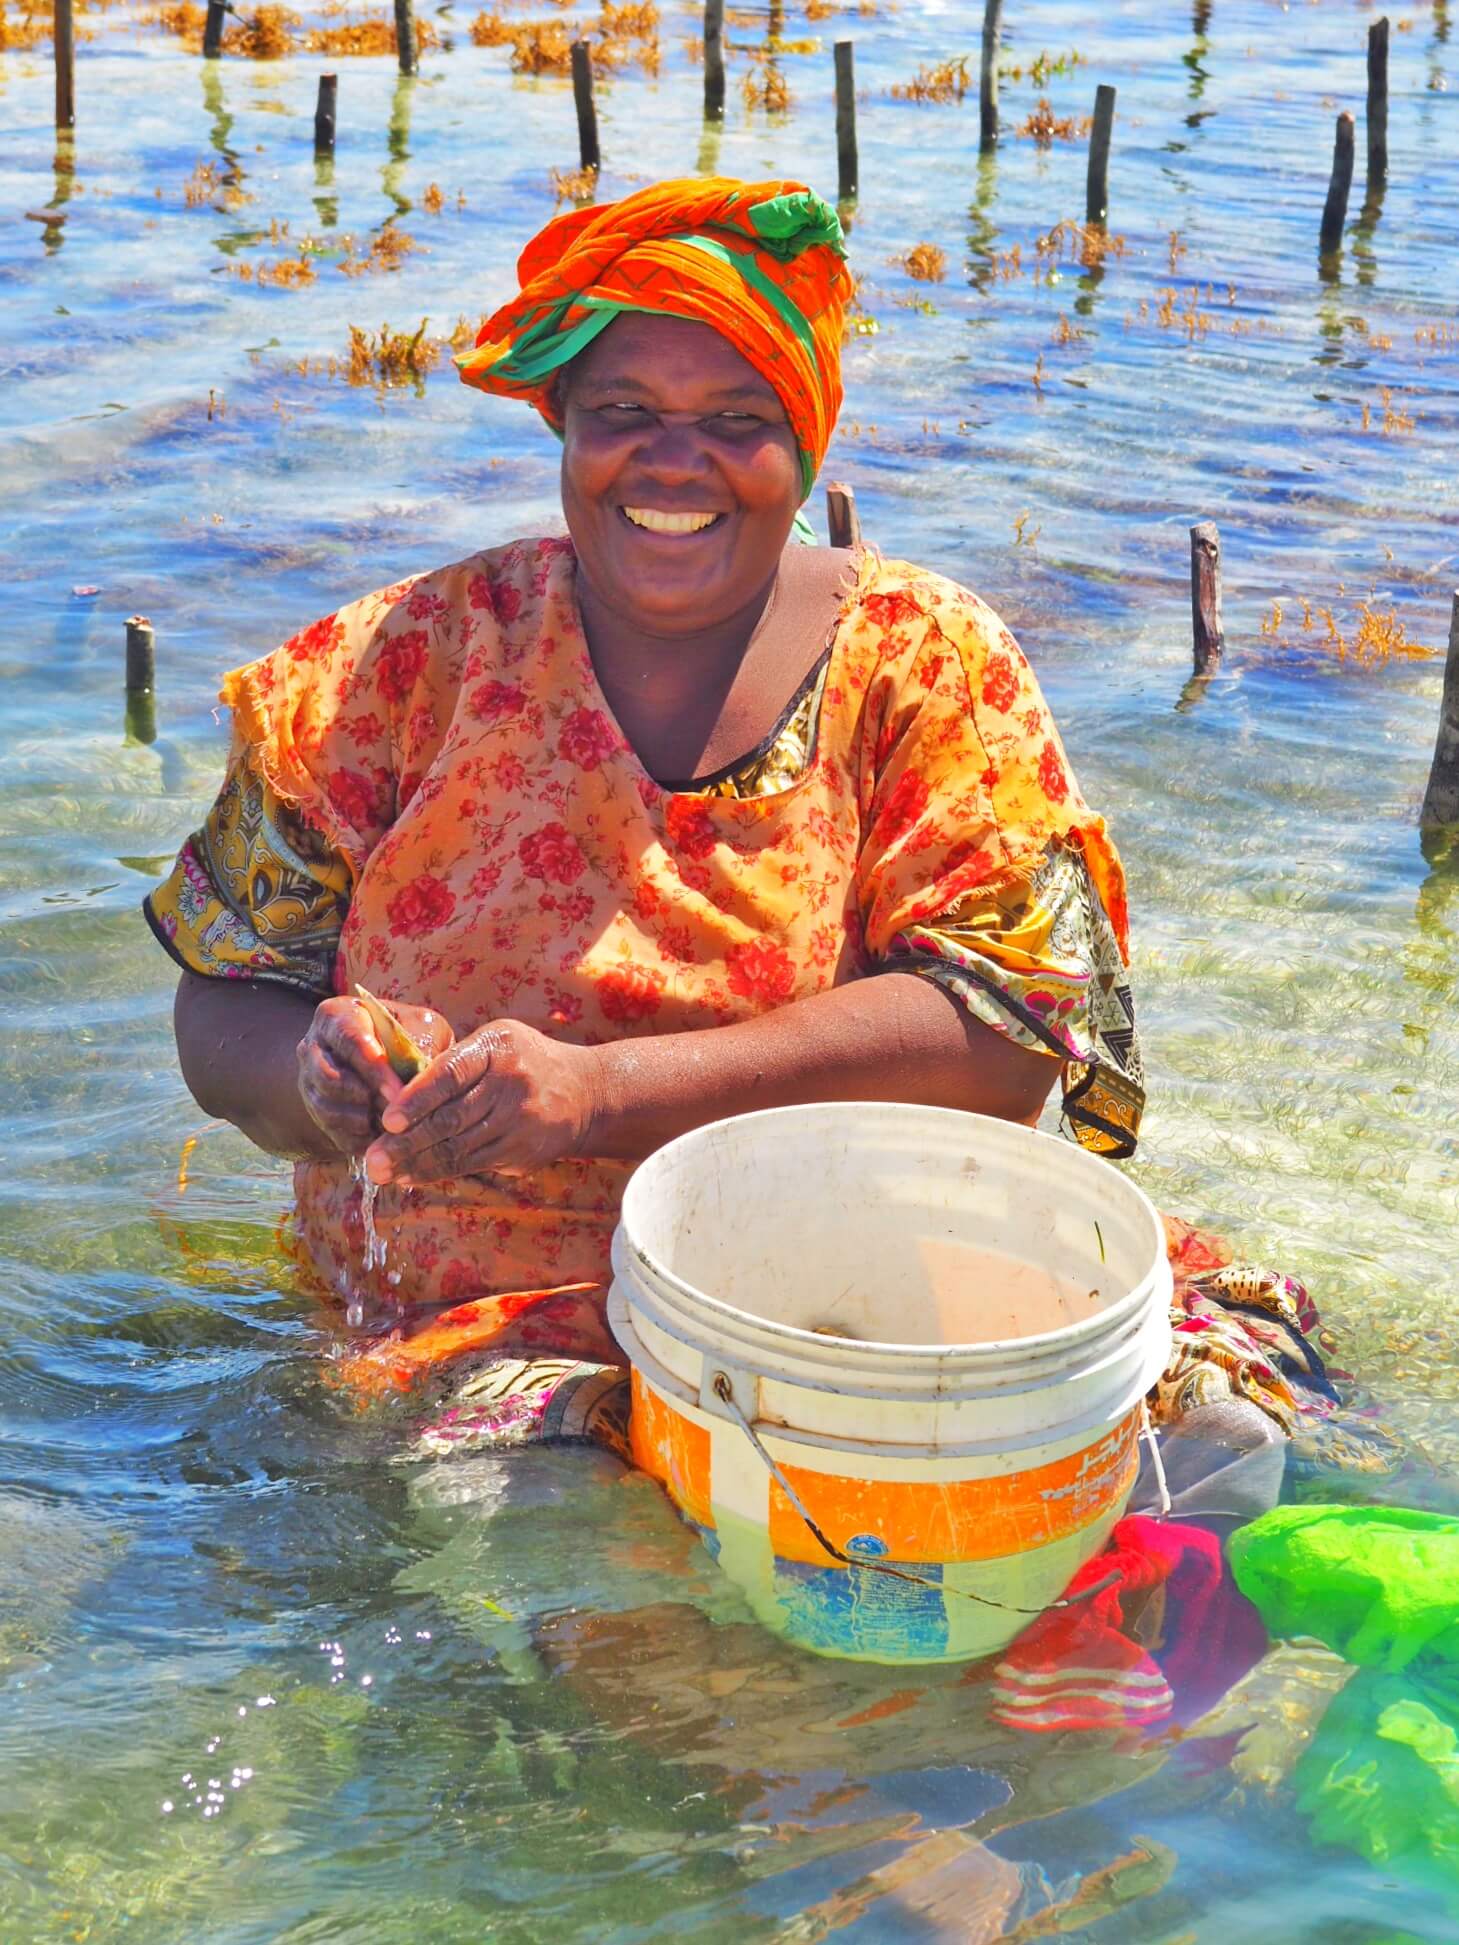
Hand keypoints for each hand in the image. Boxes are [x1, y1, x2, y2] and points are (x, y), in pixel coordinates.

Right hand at [296, 995, 454, 1157]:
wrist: (390, 1054)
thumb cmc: (410, 1034)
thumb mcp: (421, 1027)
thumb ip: (424, 1043)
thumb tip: (424, 1072)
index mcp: (337, 1015)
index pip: (349, 1040)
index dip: (373, 1069)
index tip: (398, 1092)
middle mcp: (313, 1046)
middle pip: (330, 1078)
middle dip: (367, 1099)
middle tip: (398, 1114)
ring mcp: (309, 1080)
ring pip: (327, 1108)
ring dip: (361, 1122)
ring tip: (394, 1127)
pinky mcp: (315, 1110)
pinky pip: (331, 1131)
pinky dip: (359, 1139)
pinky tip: (385, 1140)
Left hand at [362, 1019, 597, 1184]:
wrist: (584, 1092)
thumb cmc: (522, 1061)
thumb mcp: (495, 1042)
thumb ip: (454, 1062)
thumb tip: (397, 1094)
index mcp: (497, 1047)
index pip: (450, 1074)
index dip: (417, 1099)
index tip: (387, 1120)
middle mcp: (510, 1084)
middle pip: (449, 1119)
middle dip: (406, 1143)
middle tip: (372, 1160)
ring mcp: (518, 1121)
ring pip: (457, 1148)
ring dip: (415, 1164)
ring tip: (383, 1173)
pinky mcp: (521, 1151)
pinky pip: (472, 1164)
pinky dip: (437, 1172)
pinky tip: (411, 1177)